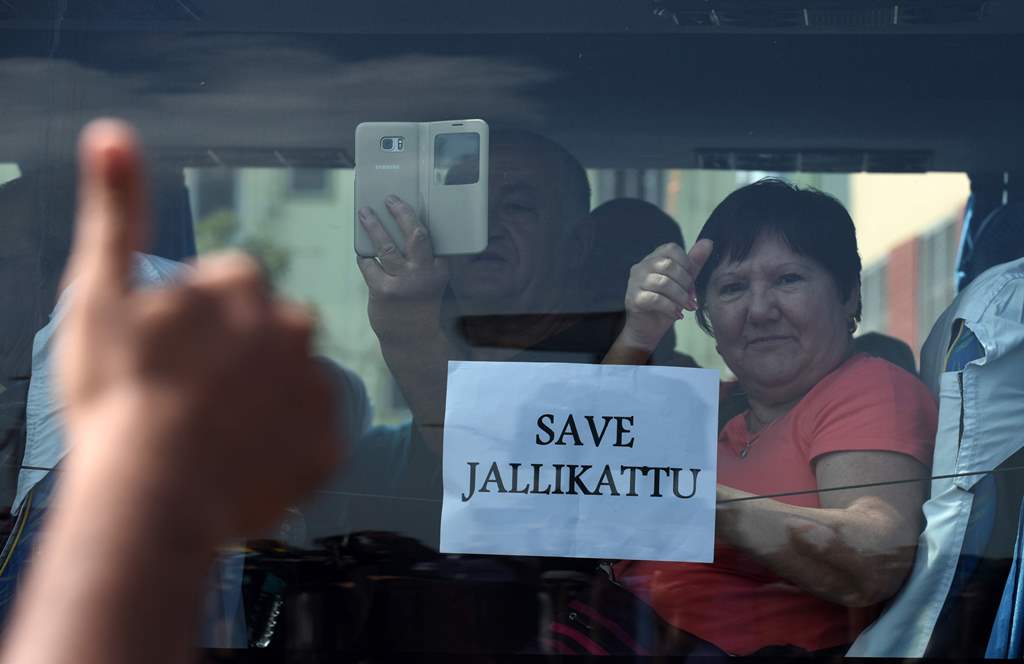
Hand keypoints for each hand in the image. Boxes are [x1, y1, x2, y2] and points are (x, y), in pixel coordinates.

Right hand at [56, 119, 339, 541]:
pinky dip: (283, 451)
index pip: (231, 287)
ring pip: (291, 384)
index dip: (195, 323)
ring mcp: (315, 387)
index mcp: (242, 285)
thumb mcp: (100, 291)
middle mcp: (294, 325)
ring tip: (213, 439)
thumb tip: (113, 132)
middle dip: (240, 356)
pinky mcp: (328, 444)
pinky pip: (308, 440)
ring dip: (264, 402)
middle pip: (270, 332)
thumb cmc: (118, 393)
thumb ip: (116, 211)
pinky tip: (241, 468)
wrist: (151, 494)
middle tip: (191, 400)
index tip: (168, 356)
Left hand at [356, 196, 448, 335]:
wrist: (412, 338)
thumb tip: (401, 228)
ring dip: (373, 226)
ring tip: (364, 213)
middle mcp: (424, 273)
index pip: (429, 236)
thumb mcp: (430, 281)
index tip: (404, 200)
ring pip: (386, 246)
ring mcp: (402, 282)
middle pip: (415, 235)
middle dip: (401, 213)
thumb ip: (422, 260)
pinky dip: (363, 256)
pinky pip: (369, 265)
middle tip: (389, 198)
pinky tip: (361, 252)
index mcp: (439, 268)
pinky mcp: (383, 291)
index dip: (416, 216)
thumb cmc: (419, 304)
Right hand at [620, 239, 713, 351]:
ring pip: (663, 282)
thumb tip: (708, 242)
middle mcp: (640, 267)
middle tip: (692, 298)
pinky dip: (670, 307)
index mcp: (652, 259)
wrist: (647, 330)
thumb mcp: (682, 283)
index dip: (686, 264)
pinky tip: (677, 315)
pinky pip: (655, 299)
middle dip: (685, 283)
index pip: (671, 249)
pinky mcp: (633, 299)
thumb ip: (693, 263)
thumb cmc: (665, 305)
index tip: (692, 282)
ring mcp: (634, 283)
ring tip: (687, 307)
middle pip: (668, 265)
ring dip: (680, 296)